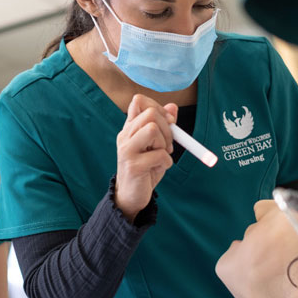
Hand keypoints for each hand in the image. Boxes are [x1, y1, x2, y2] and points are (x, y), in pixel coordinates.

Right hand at [114, 94, 177, 221]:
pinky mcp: (133, 166)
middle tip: (168, 144)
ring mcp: (127, 150)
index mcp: (129, 128)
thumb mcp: (155, 145)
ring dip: (165, 143)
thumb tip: (173, 106)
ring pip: (153, 129)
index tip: (168, 122)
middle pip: (150, 113)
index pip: (139, 101)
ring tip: (162, 155)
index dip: (158, 107)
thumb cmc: (145, 168)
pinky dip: (166, 162)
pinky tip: (159, 168)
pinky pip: (159, 155)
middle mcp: (125, 136)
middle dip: (167, 128)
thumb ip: (164, 125)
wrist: (131, 196)